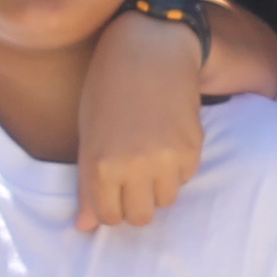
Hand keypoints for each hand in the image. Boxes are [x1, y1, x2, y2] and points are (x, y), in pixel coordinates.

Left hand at [73, 11, 208, 230]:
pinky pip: (185, 178)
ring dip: (158, 186)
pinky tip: (167, 138)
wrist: (151, 48)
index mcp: (101, 165)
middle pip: (141, 216)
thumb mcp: (89, 135)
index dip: (111, 206)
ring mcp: (167, 159)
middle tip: (133, 179)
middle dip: (136, 203)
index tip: (112, 190)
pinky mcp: (192, 148)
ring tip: (150, 154)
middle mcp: (135, 167)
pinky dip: (177, 168)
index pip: (109, 216)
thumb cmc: (108, 86)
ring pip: (166, 200)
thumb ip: (88, 185)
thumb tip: (83, 228)